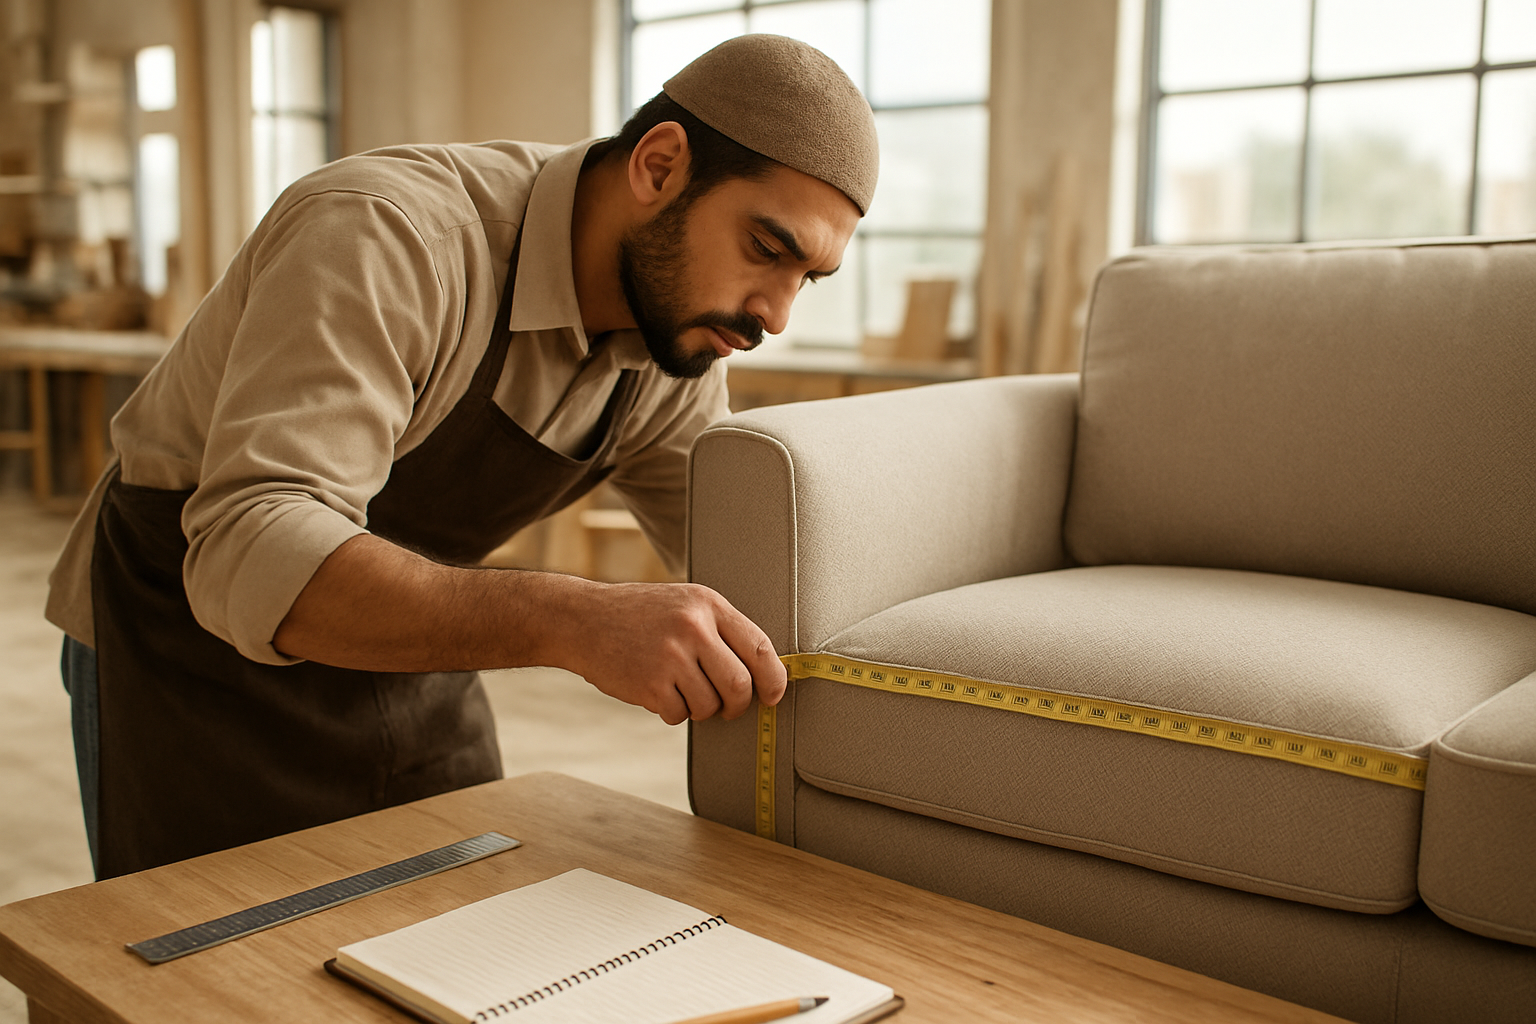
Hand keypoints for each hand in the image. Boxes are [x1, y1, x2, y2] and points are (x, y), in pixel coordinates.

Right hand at [562, 581, 786, 725]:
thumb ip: (720, 631)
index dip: (774, 679)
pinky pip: (679, 715)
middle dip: (737, 705)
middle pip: (740, 685)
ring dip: (700, 708)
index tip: (774, 695)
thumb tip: (763, 673)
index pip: (760, 647)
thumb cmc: (640, 615)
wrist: (582, 620)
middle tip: (727, 706)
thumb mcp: (684, 605)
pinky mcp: (649, 684)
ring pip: (710, 706)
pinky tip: (656, 691)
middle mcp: (693, 627)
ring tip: (679, 689)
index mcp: (708, 604)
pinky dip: (672, 712)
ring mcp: (670, 656)